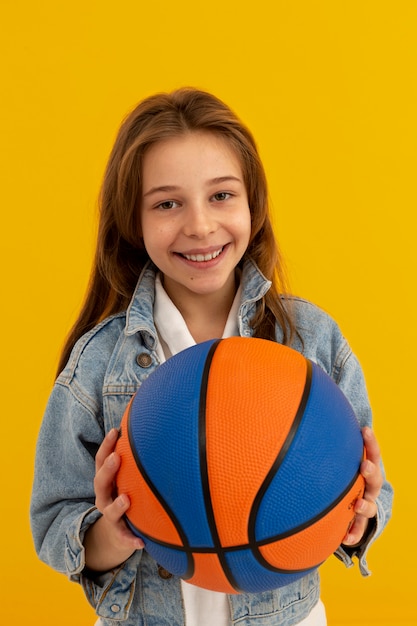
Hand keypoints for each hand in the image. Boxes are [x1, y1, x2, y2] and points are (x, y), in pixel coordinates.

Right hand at [84, 428, 143, 571]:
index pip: (101, 461)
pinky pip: (124, 539)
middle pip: (100, 483)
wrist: (115, 535)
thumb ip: (133, 461)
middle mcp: (104, 498)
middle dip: (107, 470)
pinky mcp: (120, 535)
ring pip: (110, 511)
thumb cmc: (124, 496)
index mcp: (106, 482)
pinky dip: (131, 540)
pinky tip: (141, 542)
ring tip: (126, 499)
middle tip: (116, 457)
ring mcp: (111, 517)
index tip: (116, 431)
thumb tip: (150, 429)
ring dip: (118, 505)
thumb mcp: (124, 479)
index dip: (106, 446)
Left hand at [342, 427, 382, 546]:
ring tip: (358, 505)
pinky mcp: (358, 522)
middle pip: (375, 478)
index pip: (373, 453)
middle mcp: (368, 486)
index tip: (365, 430)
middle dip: (371, 471)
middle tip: (363, 465)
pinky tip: (344, 539)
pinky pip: (357, 530)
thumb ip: (330, 444)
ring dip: (365, 505)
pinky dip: (352, 534)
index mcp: (366, 468)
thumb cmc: (341, 474)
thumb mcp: (340, 460)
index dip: (371, 442)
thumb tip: (309, 415)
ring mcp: (365, 504)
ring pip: (370, 506)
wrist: (349, 503)